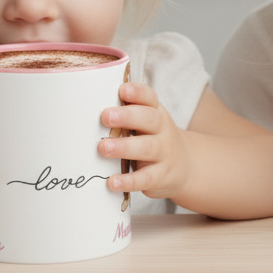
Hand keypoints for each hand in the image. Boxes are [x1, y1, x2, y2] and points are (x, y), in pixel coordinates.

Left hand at [98, 82, 190, 201]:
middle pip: (149, 119)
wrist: (185, 166)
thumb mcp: (147, 122)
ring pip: (147, 148)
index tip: (122, 90)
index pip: (149, 98)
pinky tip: (112, 182)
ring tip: (103, 148)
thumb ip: (126, 114)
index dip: (137, 93)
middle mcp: (162, 130)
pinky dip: (128, 181)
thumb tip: (87, 107)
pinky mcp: (160, 176)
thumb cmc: (153, 138)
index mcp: (156, 112)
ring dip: (124, 147)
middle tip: (105, 116)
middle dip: (127, 117)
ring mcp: (164, 153)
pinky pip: (145, 178)